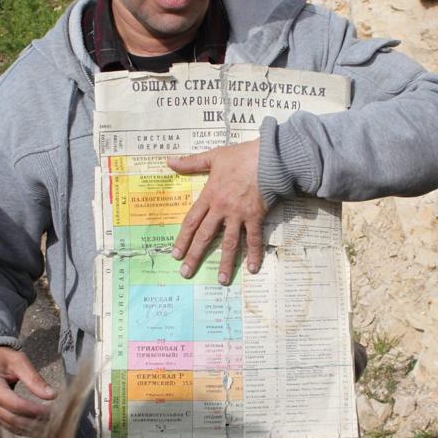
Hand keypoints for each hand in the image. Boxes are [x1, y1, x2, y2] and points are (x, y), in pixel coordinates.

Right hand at [0, 346, 55, 432]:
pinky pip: (8, 425)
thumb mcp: (18, 361)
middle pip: (14, 419)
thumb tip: (51, 395)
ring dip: (31, 428)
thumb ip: (34, 379)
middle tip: (55, 420)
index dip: (36, 411)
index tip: (53, 411)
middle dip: (36, 422)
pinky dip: (23, 427)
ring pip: (11, 426)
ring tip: (50, 424)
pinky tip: (37, 426)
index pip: (17, 405)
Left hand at [168, 139, 267, 284]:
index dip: (183, 239)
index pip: (192, 221)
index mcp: (209, 196)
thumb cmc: (240, 157)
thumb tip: (169, 162)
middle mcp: (221, 209)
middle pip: (205, 236)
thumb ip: (191, 162)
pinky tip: (252, 269)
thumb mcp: (213, 156)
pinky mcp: (256, 217)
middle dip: (195, 255)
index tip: (176, 254)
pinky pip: (254, 239)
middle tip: (187, 273)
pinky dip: (253, 254)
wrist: (268, 158)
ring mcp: (239, 215)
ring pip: (229, 243)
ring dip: (225, 262)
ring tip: (222, 280)